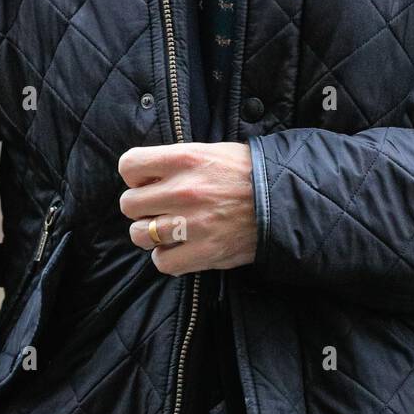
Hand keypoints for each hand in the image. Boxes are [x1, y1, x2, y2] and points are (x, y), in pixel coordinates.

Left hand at [118, 140, 256, 275]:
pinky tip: (180, 248)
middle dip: (141, 206)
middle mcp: (183, 189)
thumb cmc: (247, 171)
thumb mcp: (210, 151)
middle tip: (158, 207)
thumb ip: (176, 161)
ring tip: (168, 229)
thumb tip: (147, 176)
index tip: (147, 181)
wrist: (284, 199)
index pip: (129, 165)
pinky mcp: (202, 252)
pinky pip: (162, 262)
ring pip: (139, 234)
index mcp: (185, 159)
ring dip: (150, 233)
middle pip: (129, 204)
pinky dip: (167, 257)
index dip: (135, 175)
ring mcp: (191, 223)